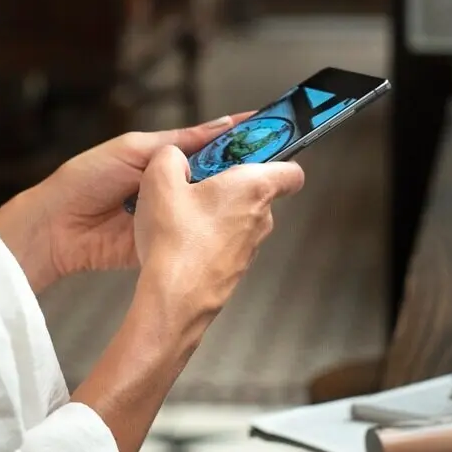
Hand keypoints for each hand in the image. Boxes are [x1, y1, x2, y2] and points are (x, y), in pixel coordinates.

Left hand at [0, 114, 250, 290]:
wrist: (55, 227)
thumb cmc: (85, 179)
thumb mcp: (134, 148)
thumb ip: (178, 142)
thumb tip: (219, 126)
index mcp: (161, 158)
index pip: (208, 145)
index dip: (236, 140)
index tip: (270, 131)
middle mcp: (168, 187)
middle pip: (211, 179)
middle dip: (236, 176)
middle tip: (267, 169)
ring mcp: (166, 217)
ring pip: (204, 209)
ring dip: (222, 205)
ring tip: (252, 196)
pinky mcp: (161, 244)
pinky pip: (188, 236)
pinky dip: (204, 232)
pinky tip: (225, 227)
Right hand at [131, 141, 304, 326]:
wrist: (174, 297)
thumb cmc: (176, 240)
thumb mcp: (160, 180)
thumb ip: (170, 156)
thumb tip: (174, 156)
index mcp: (253, 188)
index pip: (292, 171)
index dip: (276, 160)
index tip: (255, 154)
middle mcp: (260, 218)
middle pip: (256, 191)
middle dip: (228, 184)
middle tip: (196, 183)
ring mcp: (250, 247)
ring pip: (238, 219)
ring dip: (215, 214)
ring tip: (180, 216)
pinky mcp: (235, 269)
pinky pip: (225, 243)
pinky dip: (207, 239)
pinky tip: (179, 242)